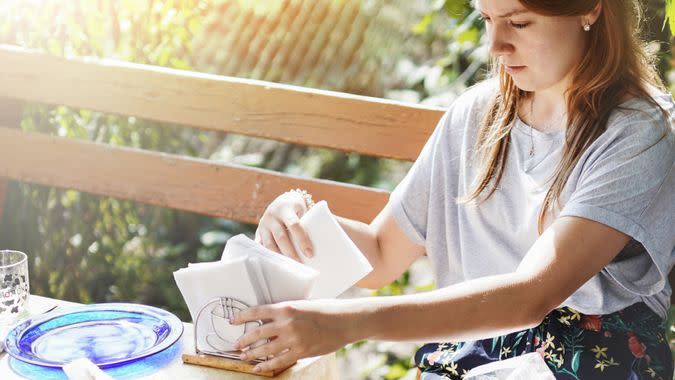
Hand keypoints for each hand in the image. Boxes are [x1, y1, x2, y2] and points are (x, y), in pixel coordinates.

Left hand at [231, 300, 351, 372]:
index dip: (242, 316)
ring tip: (243, 357)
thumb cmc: (327, 309)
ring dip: (252, 354)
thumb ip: (288, 311)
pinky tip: (258, 368)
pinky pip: (279, 361)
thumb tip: (272, 317)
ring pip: (266, 349)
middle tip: (235, 344)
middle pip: (257, 333)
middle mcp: (287, 323)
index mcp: (286, 308)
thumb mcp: (304, 304)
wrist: (346, 321)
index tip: (233, 321)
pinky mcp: (301, 352)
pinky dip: (266, 365)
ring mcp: (294, 339)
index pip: (257, 311)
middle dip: (243, 340)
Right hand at [255, 191, 313, 260]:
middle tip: (300, 265)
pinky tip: (276, 265)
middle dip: (291, 253)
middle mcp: (272, 215)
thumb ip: (313, 221)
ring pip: (269, 244)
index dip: (302, 240)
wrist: (282, 202)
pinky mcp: (258, 232)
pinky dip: (268, 256)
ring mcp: (263, 224)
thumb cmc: (298, 209)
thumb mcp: (305, 209)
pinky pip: (261, 247)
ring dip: (279, 257)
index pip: (294, 225)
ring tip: (289, 267)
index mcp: (285, 208)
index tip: (310, 253)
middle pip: (281, 237)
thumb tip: (330, 234)